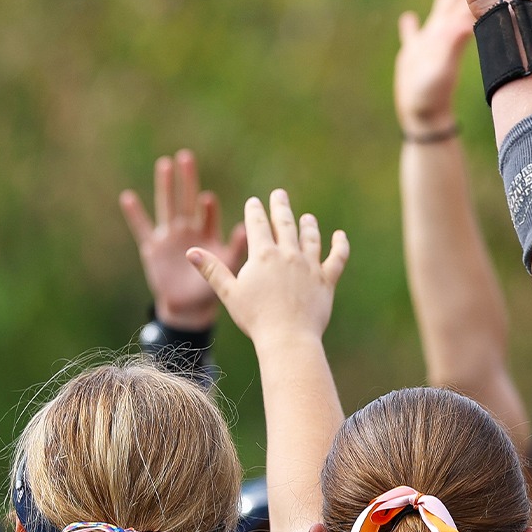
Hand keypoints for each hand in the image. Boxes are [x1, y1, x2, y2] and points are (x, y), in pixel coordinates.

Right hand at [120, 151, 246, 331]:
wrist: (189, 308)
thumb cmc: (212, 290)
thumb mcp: (228, 269)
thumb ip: (235, 249)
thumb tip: (245, 229)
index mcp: (207, 235)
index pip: (208, 216)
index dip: (207, 208)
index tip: (208, 199)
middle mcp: (187, 231)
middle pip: (186, 201)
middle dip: (186, 181)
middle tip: (186, 157)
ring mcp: (168, 237)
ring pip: (166, 207)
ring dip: (165, 187)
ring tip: (164, 164)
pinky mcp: (151, 248)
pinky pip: (141, 228)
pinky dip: (135, 214)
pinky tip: (128, 197)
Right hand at [190, 190, 349, 348]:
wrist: (288, 337)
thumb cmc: (256, 318)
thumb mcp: (230, 293)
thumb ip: (213, 270)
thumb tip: (191, 251)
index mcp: (263, 256)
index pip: (258, 225)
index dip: (255, 211)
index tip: (254, 201)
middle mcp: (288, 255)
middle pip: (285, 224)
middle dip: (281, 207)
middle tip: (280, 194)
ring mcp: (310, 266)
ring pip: (310, 238)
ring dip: (308, 226)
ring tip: (307, 217)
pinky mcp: (326, 280)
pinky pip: (337, 258)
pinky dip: (340, 245)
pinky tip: (340, 236)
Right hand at [396, 0, 474, 135]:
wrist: (425, 117)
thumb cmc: (433, 94)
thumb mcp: (442, 66)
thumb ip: (454, 43)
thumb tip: (469, 21)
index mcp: (450, 30)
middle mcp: (443, 32)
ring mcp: (430, 43)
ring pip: (439, 7)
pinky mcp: (414, 55)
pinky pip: (412, 35)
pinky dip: (410, 26)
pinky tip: (408, 18)